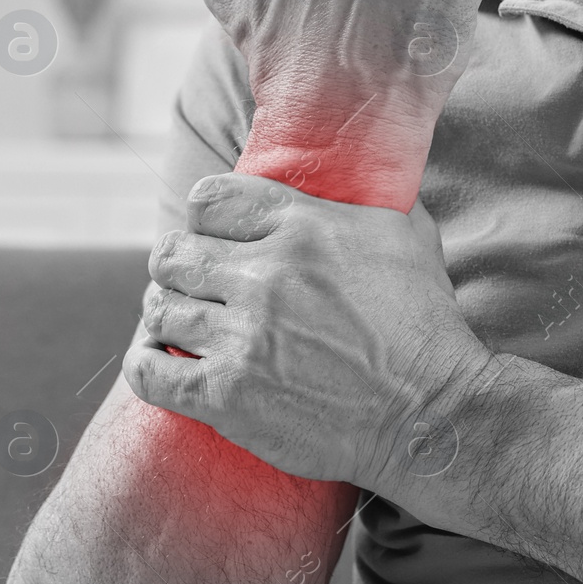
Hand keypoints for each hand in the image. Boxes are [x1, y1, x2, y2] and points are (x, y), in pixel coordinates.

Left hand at [122, 173, 493, 490]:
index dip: (203, 219)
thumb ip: (366, 196)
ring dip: (166, 315)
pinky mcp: (228, 396)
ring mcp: (245, 337)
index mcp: (305, 227)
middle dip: (178, 267)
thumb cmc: (426, 326)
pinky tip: (163, 363)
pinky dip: (148, 363)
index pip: (209, 200)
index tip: (212, 240)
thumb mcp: (408, 235)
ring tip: (183, 326)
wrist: (434, 414)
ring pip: (159, 308)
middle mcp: (267, 274)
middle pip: (174, 253)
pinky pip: (150, 370)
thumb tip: (350, 169)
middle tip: (195, 288)